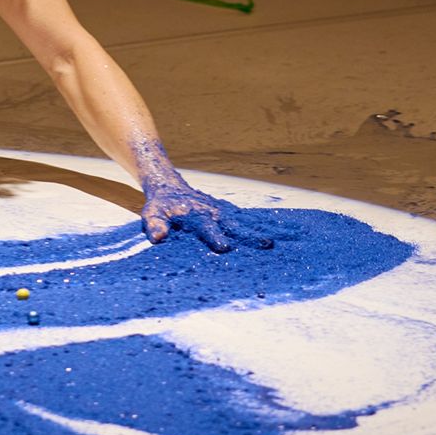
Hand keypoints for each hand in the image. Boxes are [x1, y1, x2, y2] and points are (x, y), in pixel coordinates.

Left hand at [140, 178, 275, 253]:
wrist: (171, 187)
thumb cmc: (161, 205)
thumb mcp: (152, 213)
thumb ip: (155, 225)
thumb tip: (158, 237)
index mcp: (196, 216)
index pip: (207, 227)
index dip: (215, 237)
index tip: (225, 247)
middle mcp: (215, 213)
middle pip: (235, 225)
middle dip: (251, 235)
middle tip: (268, 244)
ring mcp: (225, 212)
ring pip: (247, 221)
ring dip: (264, 229)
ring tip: (283, 239)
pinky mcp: (231, 213)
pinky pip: (250, 219)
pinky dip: (265, 225)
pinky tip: (283, 232)